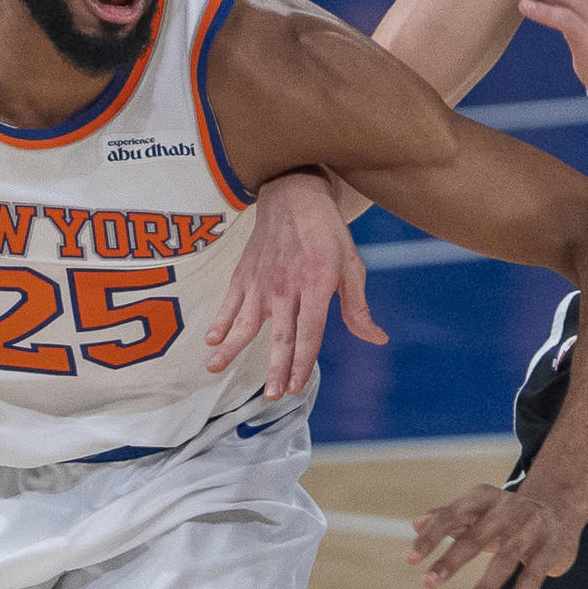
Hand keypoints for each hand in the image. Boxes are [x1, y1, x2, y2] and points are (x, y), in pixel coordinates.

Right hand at [205, 170, 386, 400]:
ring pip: (246, 321)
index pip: (310, 332)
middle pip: (281, 335)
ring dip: (231, 348)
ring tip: (216, 368)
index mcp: (317, 284)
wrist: (294, 192)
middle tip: (272, 395)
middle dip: (276, 368)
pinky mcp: (245, 273)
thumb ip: (358, 307)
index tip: (296, 387)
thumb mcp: (351, 265)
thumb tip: (377, 339)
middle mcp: (287, 285)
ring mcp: (262, 280)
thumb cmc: (327, 231)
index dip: (304, 362)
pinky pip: (230, 301)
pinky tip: (210, 339)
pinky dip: (219, 320)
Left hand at [405, 482, 584, 588]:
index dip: (431, 537)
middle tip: (428, 582)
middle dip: (451, 560)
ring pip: (505, 560)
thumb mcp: (478, 508)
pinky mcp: (551, 550)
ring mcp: (531, 529)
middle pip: (476, 537)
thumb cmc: (506, 512)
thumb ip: (448, 517)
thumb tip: (415, 525)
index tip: (410, 559)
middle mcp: (507, 510)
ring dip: (485, 586)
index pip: (452, 516)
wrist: (559, 503)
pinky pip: (533, 577)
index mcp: (484, 498)